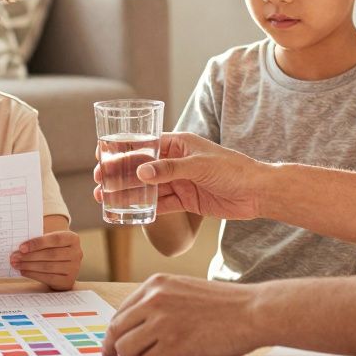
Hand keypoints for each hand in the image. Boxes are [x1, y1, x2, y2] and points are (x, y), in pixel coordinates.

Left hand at [12, 230, 81, 290]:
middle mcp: (77, 253)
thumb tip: (20, 248)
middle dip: (30, 256)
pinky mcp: (68, 281)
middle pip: (51, 254)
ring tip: (17, 264)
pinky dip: (34, 275)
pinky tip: (24, 271)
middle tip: (14, 257)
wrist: (63, 261)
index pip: (55, 239)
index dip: (37, 243)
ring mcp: (74, 268)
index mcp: (72, 238)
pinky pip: (49, 278)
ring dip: (29, 266)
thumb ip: (38, 240)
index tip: (21, 247)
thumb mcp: (49, 240)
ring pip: (48, 267)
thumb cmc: (52, 247)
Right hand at [93, 132, 263, 220]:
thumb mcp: (199, 166)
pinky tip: (127, 211)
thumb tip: (141, 171)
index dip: (122, 151)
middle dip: (118, 174)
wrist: (258, 192)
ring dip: (127, 192)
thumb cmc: (233, 169)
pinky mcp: (186, 199)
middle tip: (98, 181)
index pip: (144, 145)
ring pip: (147, 187)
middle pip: (141, 167)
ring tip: (104, 198)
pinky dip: (144, 207)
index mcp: (179, 144)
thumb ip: (169, 170)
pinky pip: (161, 204)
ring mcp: (180, 181)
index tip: (101, 156)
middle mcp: (176, 162)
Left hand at [102, 273, 262, 355]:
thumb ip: (159, 303)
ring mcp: (163, 321)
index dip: (114, 333)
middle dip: (114, 350)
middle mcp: (154, 300)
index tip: (112, 345)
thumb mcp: (184, 290)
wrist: (252, 310)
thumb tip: (136, 329)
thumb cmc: (224, 304)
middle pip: (116, 331)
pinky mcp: (174, 343)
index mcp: (155, 284)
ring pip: (127, 349)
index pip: (120, 312)